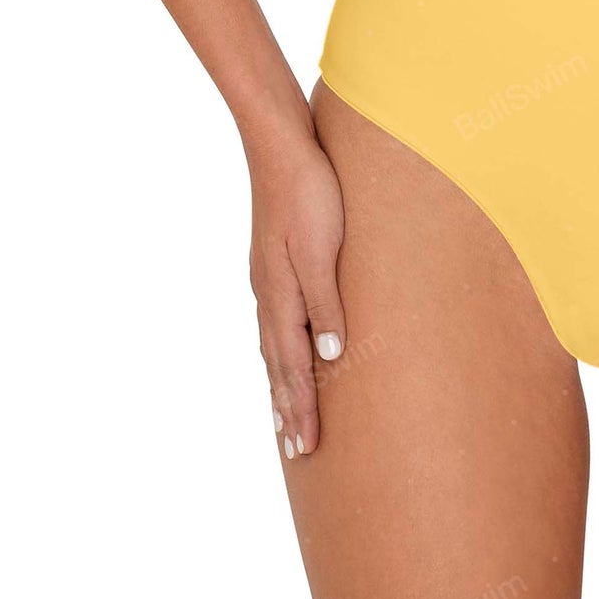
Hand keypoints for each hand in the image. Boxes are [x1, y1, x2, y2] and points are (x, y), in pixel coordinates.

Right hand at [247, 122, 346, 460]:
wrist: (281, 147)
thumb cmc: (309, 194)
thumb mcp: (322, 249)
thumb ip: (326, 301)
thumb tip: (330, 354)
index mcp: (281, 296)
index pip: (293, 367)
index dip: (302, 409)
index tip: (308, 449)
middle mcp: (269, 295)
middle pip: (278, 366)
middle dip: (289, 410)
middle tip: (297, 452)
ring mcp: (268, 280)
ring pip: (274, 348)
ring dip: (281, 386)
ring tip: (286, 418)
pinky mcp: (274, 264)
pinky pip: (275, 324)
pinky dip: (279, 353)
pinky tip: (283, 354)